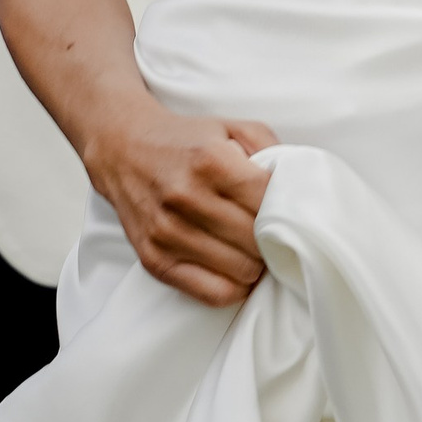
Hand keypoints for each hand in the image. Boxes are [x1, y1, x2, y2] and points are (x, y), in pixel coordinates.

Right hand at [85, 102, 275, 305]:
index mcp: (211, 161)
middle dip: (272, 239)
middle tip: (273, 233)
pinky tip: (235, 268)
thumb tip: (297, 188)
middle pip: (257, 241)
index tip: (289, 212)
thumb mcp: (233, 128)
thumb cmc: (187, 141)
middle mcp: (187, 198)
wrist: (124, 149)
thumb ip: (270, 149)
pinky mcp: (155, 260)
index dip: (286, 210)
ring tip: (253, 248)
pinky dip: (233, 286)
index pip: (268, 203)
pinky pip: (212, 293)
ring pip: (240, 271)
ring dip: (255, 264)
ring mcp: (168, 233)